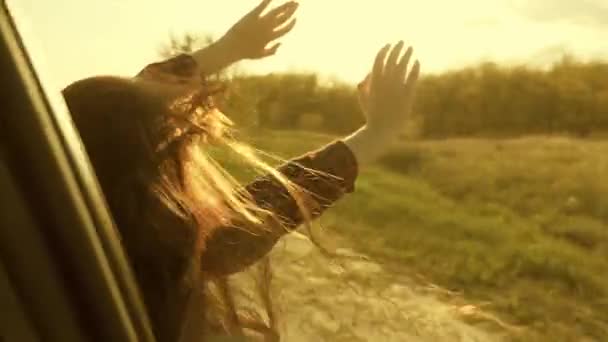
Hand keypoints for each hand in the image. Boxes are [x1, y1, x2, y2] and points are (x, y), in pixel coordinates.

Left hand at [219, 0, 298, 59]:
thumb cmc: (246, 53)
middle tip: (297, 3)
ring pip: (276, 11)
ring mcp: (261, 22)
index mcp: (271, 38)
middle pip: (284, 18)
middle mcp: (268, 29)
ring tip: (291, 0)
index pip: (286, 29)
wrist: (232, 48)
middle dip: (292, 10)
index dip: (292, 24)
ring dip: (285, 5)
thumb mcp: (260, 55)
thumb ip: (272, 51)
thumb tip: (281, 43)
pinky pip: (262, 7)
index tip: (295, 18)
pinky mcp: (252, 16)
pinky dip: (267, 1)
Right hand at [344, 42, 420, 163]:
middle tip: (402, 41)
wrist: (382, 129)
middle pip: (392, 59)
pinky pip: (412, 77)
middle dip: (397, 48)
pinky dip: (415, 68)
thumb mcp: (363, 98)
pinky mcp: (407, 94)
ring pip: (403, 65)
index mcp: (374, 81)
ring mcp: (397, 88)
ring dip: (407, 55)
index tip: (389, 44)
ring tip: (410, 48)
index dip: (384, 50)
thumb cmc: (371, 114)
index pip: (379, 59)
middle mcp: (385, 82)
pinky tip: (417, 62)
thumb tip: (369, 73)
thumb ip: (364, 84)